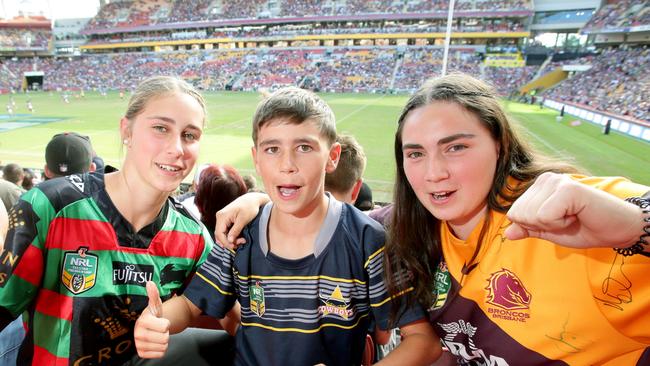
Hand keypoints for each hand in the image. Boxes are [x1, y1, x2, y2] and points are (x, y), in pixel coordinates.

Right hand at [134, 281, 170, 358]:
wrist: (149, 327)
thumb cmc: (154, 315)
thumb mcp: (156, 305)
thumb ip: (154, 294)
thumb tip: (150, 282)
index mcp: (143, 321)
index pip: (165, 327)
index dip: (166, 324)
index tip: (160, 320)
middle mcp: (138, 334)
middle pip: (165, 338)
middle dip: (165, 333)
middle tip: (159, 329)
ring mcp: (139, 345)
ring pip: (163, 347)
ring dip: (163, 342)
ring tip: (157, 335)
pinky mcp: (141, 354)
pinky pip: (160, 354)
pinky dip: (161, 350)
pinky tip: (155, 343)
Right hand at [214, 192, 268, 248]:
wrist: (252, 199)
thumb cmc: (249, 207)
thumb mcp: (243, 220)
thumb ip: (235, 230)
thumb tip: (229, 241)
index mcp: (222, 216)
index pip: (219, 234)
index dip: (226, 242)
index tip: (235, 246)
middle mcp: (220, 217)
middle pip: (220, 234)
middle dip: (229, 241)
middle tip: (241, 242)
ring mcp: (222, 218)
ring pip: (223, 233)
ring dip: (231, 239)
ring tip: (242, 240)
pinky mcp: (226, 219)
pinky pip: (226, 230)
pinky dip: (232, 235)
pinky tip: (239, 236)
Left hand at [505, 172, 643, 248]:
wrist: (617, 230)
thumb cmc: (584, 228)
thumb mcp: (550, 231)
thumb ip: (528, 229)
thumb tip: (507, 233)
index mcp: (538, 187)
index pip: (514, 213)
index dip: (533, 226)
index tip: (556, 222)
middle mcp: (545, 179)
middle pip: (519, 214)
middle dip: (541, 226)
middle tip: (566, 220)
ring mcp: (556, 181)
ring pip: (530, 215)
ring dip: (552, 225)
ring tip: (572, 216)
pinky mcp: (567, 189)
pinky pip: (544, 216)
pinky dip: (560, 224)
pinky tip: (576, 215)